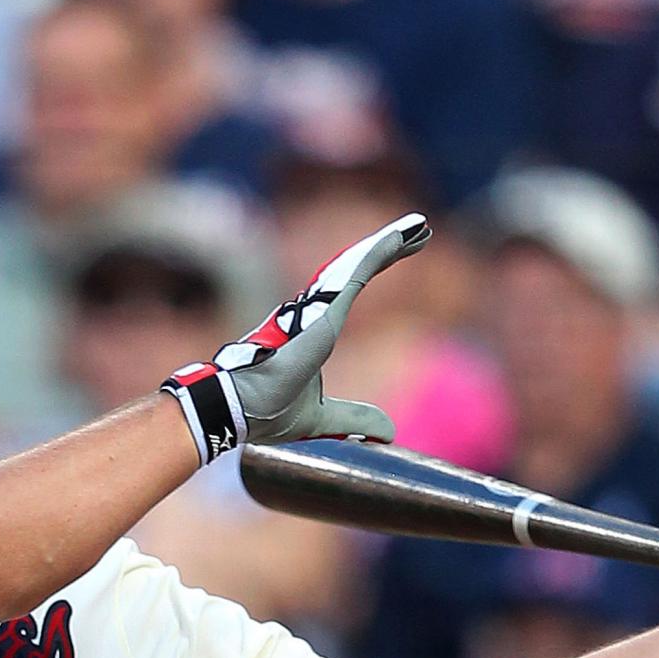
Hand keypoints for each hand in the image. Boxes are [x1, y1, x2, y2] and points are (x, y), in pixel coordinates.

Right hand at [161, 214, 430, 463]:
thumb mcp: (322, 419)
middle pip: (356, 269)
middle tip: (420, 232)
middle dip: (388, 249)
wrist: (238, 409)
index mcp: (312, 329)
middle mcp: (312, 311)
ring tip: (419, 226)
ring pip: (358, 265)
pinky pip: (357, 273)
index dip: (375, 266)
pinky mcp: (321, 311)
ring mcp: (315, 308)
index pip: (349, 289)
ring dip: (390, 243)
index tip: (403, 250)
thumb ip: (353, 419)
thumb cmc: (267, 410)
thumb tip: (387, 431)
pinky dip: (381, 252)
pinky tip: (403, 235)